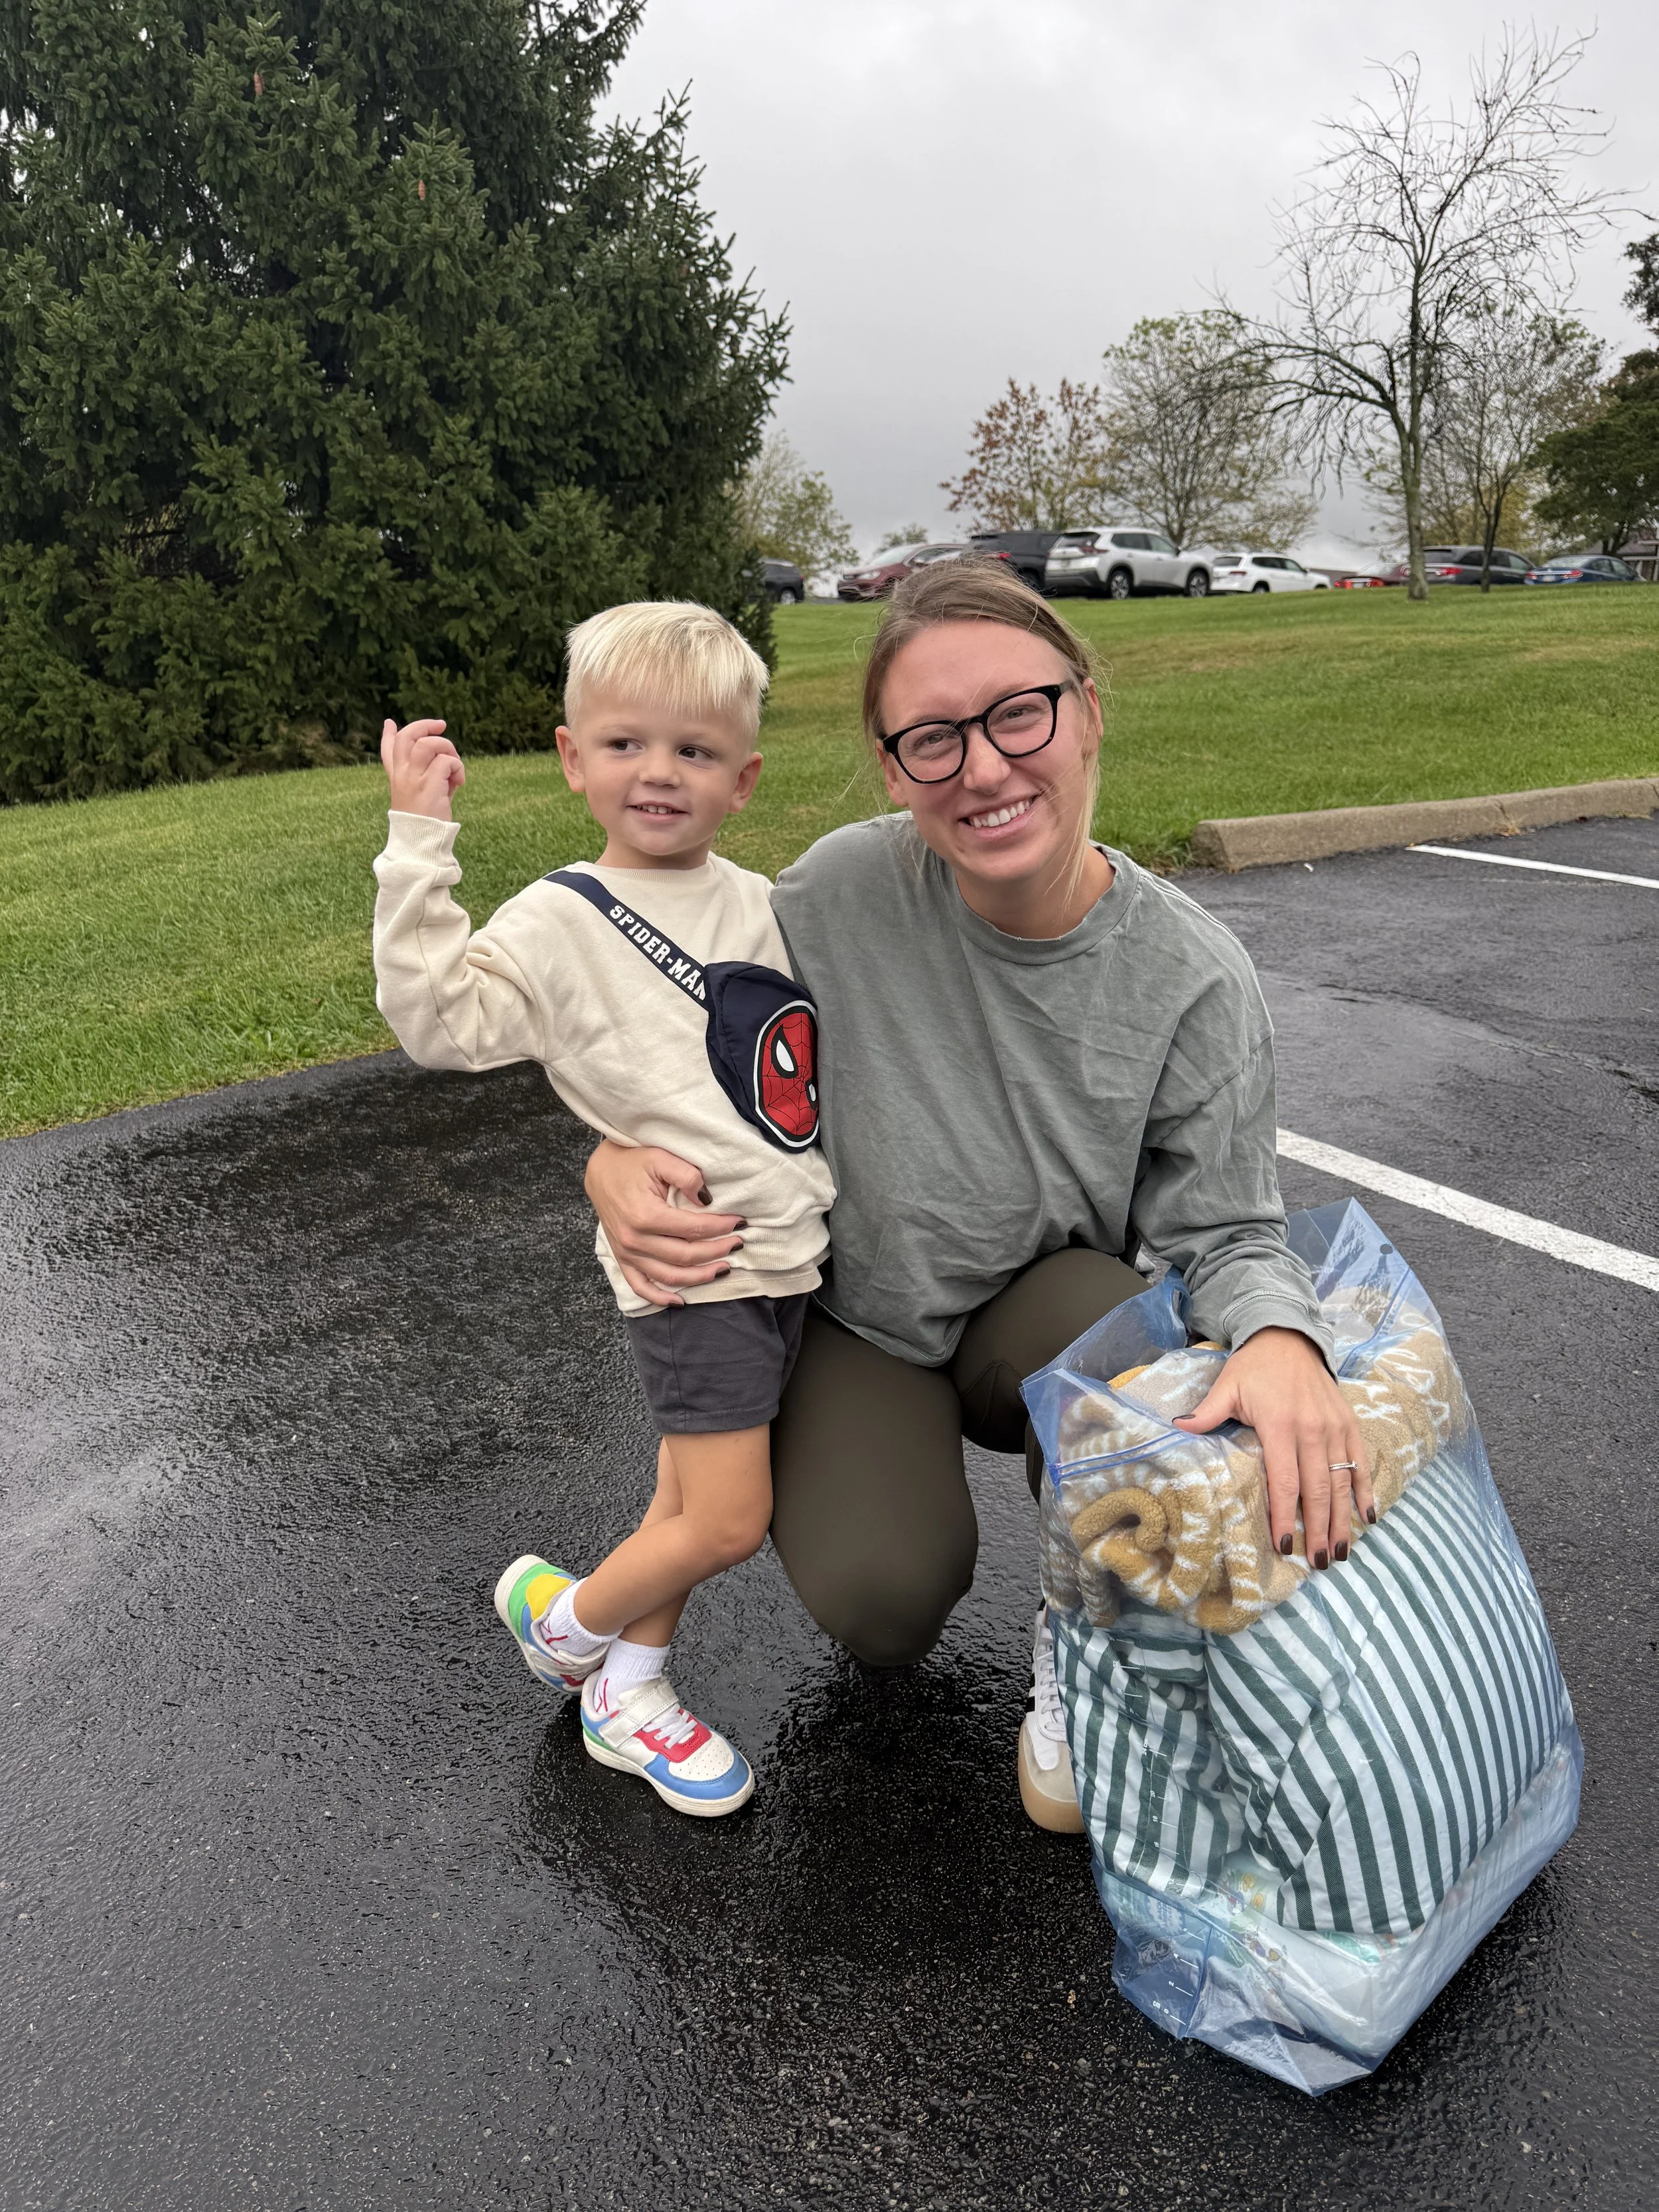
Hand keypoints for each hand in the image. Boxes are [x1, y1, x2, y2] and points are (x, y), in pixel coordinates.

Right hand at [382, 717, 464, 819]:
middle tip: (441, 726)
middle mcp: (403, 775)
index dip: (388, 735)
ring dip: (447, 747)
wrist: (422, 843)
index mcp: (398, 777)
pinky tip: (459, 782)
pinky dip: (458, 767)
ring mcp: (413, 778)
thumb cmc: (427, 821)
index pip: (388, 751)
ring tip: (454, 765)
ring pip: (428, 744)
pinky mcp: (428, 784)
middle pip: (407, 737)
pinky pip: (446, 761)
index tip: (390, 724)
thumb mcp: (427, 794)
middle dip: (425, 725)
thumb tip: (446, 759)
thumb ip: (432, 775)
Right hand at [584, 1138, 743, 1308]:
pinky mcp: (621, 1258)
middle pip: (686, 1256)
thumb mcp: (660, 1158)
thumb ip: (687, 1176)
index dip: (721, 1227)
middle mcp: (635, 1239)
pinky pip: (640, 1286)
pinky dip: (659, 1298)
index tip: (740, 1223)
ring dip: (699, 1277)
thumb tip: (707, 1199)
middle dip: (717, 1251)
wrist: (600, 1170)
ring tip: (723, 1268)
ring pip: (669, 1276)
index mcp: (645, 1215)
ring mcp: (626, 1252)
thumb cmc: (631, 1161)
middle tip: (738, 1244)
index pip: (694, 1228)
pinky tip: (680, 1301)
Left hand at [1172, 1326, 1372, 1568]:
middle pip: (1319, 1489)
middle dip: (1320, 1530)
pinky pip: (1360, 1462)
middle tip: (1319, 1563)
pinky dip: (1365, 1490)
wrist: (1288, 1337)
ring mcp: (1334, 1427)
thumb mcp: (1227, 1385)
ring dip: (1343, 1519)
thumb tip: (1176, 1427)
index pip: (1285, 1482)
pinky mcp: (1348, 1424)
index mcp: (1280, 1425)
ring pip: (1342, 1481)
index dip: (1286, 1517)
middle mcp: (1312, 1430)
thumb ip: (1206, 1412)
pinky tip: (1368, 1516)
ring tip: (1342, 1552)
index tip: (1285, 1548)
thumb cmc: (1254, 1366)